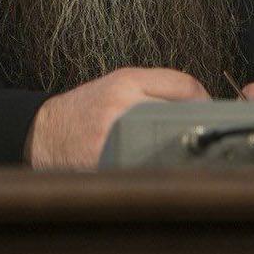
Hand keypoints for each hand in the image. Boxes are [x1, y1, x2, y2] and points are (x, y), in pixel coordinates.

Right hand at [23, 66, 209, 169]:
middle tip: (193, 135)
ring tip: (170, 152)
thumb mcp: (120, 83)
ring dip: (178, 151)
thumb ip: (159, 86)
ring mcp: (115, 139)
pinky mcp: (109, 166)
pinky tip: (150, 167)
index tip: (208, 111)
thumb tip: (203, 102)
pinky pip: (149, 170)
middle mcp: (122, 107)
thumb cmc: (85, 109)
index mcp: (126, 82)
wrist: (45, 134)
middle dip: (193, 126)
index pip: (186, 86)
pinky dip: (157, 170)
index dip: (204, 100)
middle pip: (183, 116)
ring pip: (170, 145)